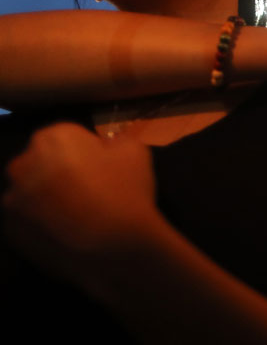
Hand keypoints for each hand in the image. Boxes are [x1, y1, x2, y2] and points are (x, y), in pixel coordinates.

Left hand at [3, 123, 160, 284]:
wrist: (113, 246)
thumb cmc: (124, 191)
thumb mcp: (136, 152)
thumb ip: (118, 141)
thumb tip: (110, 146)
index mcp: (52, 137)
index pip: (69, 137)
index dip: (89, 152)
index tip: (105, 169)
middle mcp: (23, 164)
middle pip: (44, 162)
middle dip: (62, 172)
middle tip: (93, 191)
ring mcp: (12, 200)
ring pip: (33, 193)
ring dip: (50, 198)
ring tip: (81, 215)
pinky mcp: (10, 231)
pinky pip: (28, 220)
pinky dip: (43, 223)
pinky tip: (69, 231)